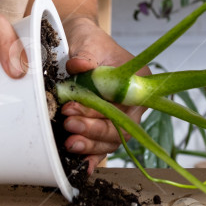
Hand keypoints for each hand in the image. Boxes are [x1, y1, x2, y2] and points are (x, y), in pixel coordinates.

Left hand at [60, 15, 148, 173]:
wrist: (77, 41)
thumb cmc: (88, 40)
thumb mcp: (87, 42)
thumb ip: (85, 55)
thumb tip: (79, 66)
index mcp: (137, 83)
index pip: (125, 109)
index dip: (101, 116)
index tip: (72, 110)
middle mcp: (131, 104)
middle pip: (119, 130)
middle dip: (92, 132)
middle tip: (68, 124)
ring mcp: (117, 115)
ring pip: (109, 142)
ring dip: (89, 146)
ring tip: (68, 142)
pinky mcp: (101, 123)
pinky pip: (100, 145)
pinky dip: (91, 156)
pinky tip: (81, 166)